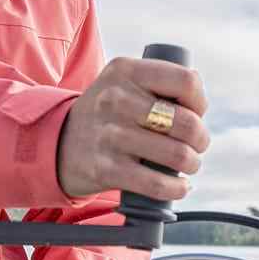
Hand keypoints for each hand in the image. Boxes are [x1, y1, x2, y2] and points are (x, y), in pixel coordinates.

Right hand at [56, 56, 208, 200]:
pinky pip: (156, 183)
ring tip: (187, 164)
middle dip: (200, 139)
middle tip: (196, 144)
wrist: (58, 142)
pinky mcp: (105, 168)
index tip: (195, 113)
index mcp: (125, 71)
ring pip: (177, 155)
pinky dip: (176, 188)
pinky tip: (178, 186)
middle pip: (186, 122)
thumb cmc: (107, 113)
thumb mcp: (122, 82)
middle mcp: (115, 99)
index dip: (200, 102)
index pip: (186, 82)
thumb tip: (199, 101)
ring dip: (191, 163)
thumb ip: (158, 82)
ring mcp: (109, 135)